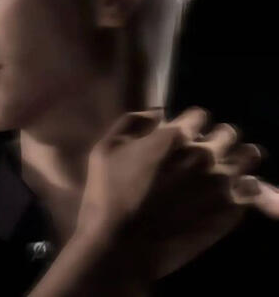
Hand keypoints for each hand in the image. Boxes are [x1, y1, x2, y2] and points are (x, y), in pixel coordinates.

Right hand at [76, 106, 277, 287]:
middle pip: (228, 132)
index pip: (199, 114)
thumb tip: (158, 113)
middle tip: (203, 151)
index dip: (189, 123)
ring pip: (249, 155)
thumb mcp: (106, 148)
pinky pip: (253, 187)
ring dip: (237, 157)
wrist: (122, 247)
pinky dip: (245, 186)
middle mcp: (204, 154)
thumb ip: (132, 121)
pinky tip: (228, 193)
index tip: (182, 135)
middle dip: (216, 137)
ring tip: (223, 168)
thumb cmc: (108, 195)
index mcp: (175, 136)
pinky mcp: (231, 210)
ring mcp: (221, 182)